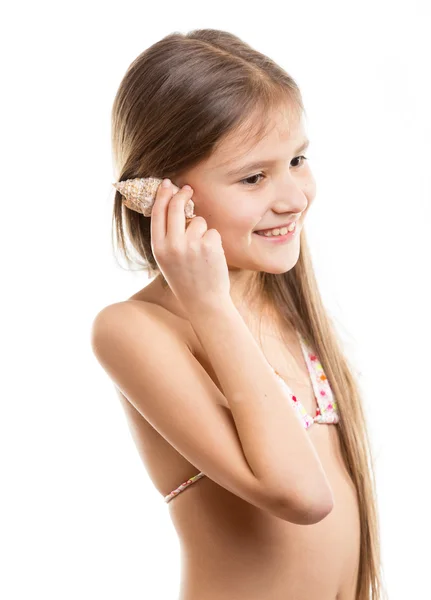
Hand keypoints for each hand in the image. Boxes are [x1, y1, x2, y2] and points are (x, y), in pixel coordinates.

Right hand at [150, 179, 230, 315]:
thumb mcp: (167, 260)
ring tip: (201, 252)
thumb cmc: (185, 279)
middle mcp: (172, 245)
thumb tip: (173, 205)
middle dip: (182, 194)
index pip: (158, 213)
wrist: (203, 301)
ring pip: (199, 221)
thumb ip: (167, 236)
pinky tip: (211, 257)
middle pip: (176, 208)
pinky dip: (214, 241)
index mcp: (158, 248)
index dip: (162, 195)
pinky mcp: (209, 246)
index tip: (167, 184)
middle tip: (188, 188)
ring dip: (202, 231)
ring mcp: (191, 245)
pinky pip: (212, 232)